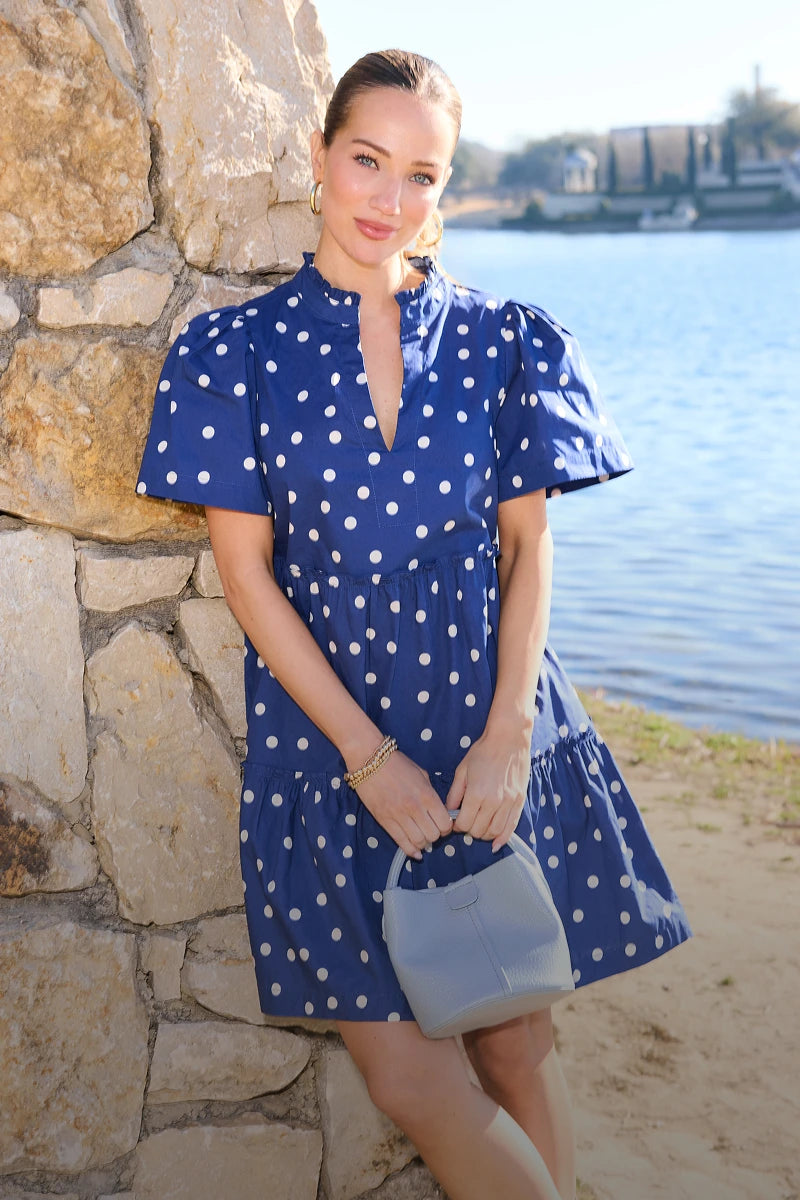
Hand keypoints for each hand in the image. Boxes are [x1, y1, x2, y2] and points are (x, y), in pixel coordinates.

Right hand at [353, 749, 453, 859]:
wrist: (369, 759)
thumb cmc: (397, 763)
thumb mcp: (421, 774)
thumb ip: (430, 793)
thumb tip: (436, 810)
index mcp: (427, 795)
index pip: (445, 823)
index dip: (447, 828)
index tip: (443, 825)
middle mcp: (415, 808)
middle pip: (433, 836)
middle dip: (435, 836)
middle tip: (432, 831)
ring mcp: (399, 816)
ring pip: (418, 842)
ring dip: (423, 843)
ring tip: (422, 838)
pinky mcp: (384, 821)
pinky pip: (401, 842)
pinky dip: (410, 851)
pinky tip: (415, 852)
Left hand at [445, 726, 531, 852]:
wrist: (509, 739)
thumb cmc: (483, 751)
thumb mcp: (462, 770)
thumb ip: (455, 793)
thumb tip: (450, 811)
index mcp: (476, 793)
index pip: (464, 824)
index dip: (457, 826)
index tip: (456, 821)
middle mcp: (493, 801)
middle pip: (478, 830)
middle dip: (469, 830)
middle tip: (467, 822)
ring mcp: (508, 803)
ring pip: (494, 832)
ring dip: (484, 835)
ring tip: (479, 827)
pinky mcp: (519, 802)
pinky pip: (511, 827)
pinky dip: (503, 838)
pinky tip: (496, 844)